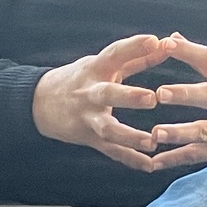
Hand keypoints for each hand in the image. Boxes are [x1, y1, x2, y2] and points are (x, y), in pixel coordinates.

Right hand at [32, 34, 169, 171]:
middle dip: (129, 97)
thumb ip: (137, 56)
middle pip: (107, 94)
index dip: (134, 46)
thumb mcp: (104, 64)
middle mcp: (89, 92)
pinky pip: (110, 150)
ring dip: (129, 136)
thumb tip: (166, 43)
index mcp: (95, 68)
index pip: (114, 53)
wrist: (40, 102)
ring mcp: (87, 117)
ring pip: (107, 129)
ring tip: (152, 142)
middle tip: (152, 98)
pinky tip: (149, 165)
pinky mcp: (88, 137)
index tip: (155, 41)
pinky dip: (129, 159)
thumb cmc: (82, 78)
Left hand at [149, 32, 206, 170]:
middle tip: (160, 93)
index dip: (189, 51)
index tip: (166, 43)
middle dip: (184, 94)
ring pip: (203, 131)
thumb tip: (172, 37)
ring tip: (156, 133)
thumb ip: (203, 60)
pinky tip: (155, 161)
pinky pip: (197, 156)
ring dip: (179, 133)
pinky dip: (175, 159)